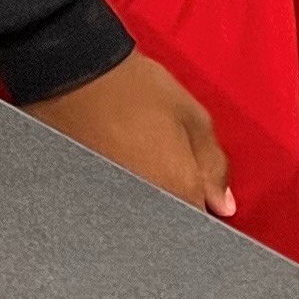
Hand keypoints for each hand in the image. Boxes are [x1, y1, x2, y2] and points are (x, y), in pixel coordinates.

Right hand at [26, 51, 236, 218]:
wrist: (73, 68)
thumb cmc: (136, 87)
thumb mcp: (191, 116)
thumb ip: (213, 165)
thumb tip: (225, 206)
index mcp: (176, 186)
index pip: (198, 226)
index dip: (202, 218)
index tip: (200, 206)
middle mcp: (141, 204)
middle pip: (164, 229)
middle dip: (172, 218)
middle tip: (166, 187)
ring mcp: (106, 203)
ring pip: (134, 223)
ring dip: (142, 213)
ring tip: (136, 177)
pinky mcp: (75, 196)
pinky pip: (103, 213)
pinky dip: (113, 206)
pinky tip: (112, 182)